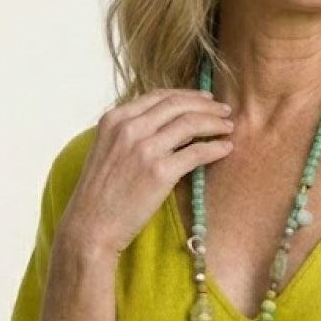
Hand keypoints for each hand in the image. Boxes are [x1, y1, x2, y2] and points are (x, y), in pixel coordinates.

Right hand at [56, 88, 236, 257]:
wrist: (91, 225)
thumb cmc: (100, 194)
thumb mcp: (107, 150)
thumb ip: (129, 132)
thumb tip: (162, 124)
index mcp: (115, 119)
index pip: (158, 96)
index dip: (187, 95)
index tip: (204, 99)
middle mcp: (129, 128)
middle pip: (177, 104)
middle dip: (206, 105)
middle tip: (225, 110)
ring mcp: (144, 149)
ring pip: (190, 123)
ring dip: (215, 123)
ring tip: (229, 127)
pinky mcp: (159, 172)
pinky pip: (197, 153)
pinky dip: (215, 148)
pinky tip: (226, 149)